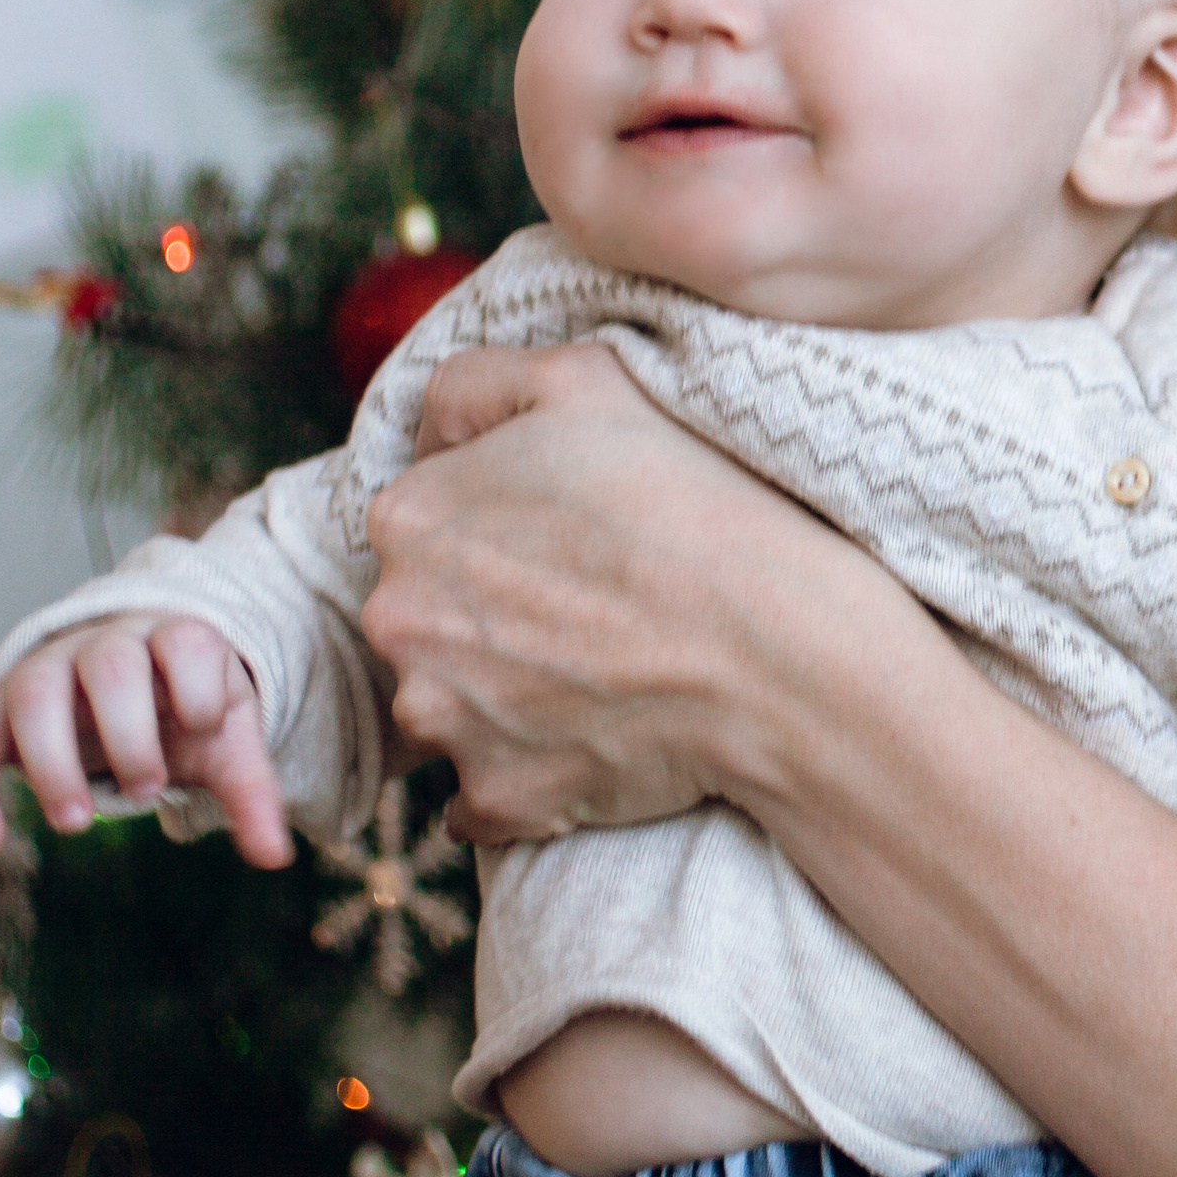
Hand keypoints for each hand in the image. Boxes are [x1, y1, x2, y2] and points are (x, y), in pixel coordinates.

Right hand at [0, 616, 292, 869]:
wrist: (129, 685)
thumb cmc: (181, 711)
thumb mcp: (224, 744)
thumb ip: (252, 793)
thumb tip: (276, 858)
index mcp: (173, 639)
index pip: (187, 641)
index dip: (199, 690)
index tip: (204, 731)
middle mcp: (107, 644)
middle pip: (110, 664)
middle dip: (130, 734)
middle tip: (147, 788)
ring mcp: (47, 671)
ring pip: (35, 694)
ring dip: (53, 763)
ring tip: (77, 822)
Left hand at [364, 340, 920, 846]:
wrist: (775, 648)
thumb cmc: (690, 501)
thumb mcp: (583, 378)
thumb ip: (474, 384)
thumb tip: (428, 436)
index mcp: (408, 517)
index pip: (425, 523)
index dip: (499, 526)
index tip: (567, 536)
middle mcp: (400, 622)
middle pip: (430, 617)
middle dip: (490, 614)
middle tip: (592, 604)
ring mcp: (443, 719)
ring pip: (453, 705)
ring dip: (506, 697)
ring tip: (604, 672)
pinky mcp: (494, 798)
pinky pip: (485, 796)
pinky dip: (529, 775)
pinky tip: (598, 738)